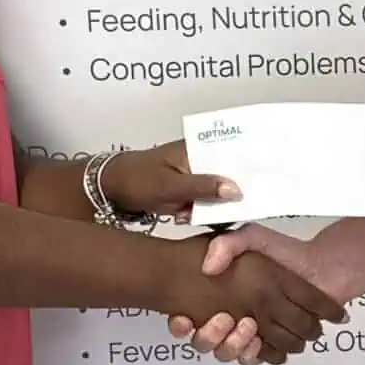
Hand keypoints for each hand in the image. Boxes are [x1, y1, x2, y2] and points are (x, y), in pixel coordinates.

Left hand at [101, 141, 240, 222]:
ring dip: (209, 208)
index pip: (231, 157)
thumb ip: (203, 187)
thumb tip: (236, 191)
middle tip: (208, 208)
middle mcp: (200, 160)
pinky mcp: (188, 191)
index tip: (255, 191)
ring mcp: (194, 176)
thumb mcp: (171, 186)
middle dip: (225, 197)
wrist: (109, 189)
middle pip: (227, 178)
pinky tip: (182, 215)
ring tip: (185, 211)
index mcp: (198, 149)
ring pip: (216, 194)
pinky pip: (204, 203)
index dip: (246, 172)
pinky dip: (198, 212)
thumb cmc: (137, 179)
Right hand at [173, 224, 364, 353]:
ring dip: (233, 345)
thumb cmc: (285, 253)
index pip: (187, 317)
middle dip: (209, 336)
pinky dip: (257, 353)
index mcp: (220, 295)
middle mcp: (230, 317)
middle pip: (205, 342)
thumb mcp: (252, 237)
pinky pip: (256, 358)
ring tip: (248, 327)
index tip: (182, 319)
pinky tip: (260, 341)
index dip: (180, 325)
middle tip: (224, 320)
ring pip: (230, 353)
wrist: (323, 268)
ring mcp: (251, 332)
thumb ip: (228, 244)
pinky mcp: (272, 343)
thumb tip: (209, 266)